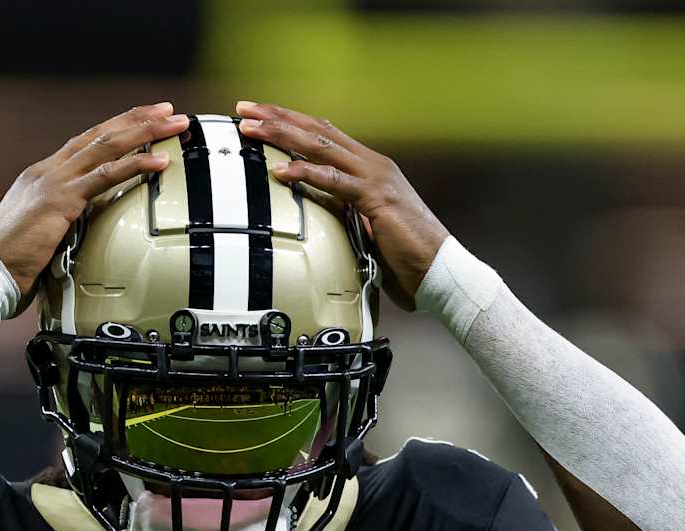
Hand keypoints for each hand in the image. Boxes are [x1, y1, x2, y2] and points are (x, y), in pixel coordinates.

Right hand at [0, 102, 187, 304]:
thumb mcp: (42, 234)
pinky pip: (105, 176)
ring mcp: (53, 182)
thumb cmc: (12, 265)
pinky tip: (158, 161)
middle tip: (167, 110)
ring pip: (107, 146)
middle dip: (137, 119)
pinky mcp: (60, 199)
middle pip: (100, 135)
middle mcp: (47, 171)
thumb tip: (84, 228)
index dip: (116, 129)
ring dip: (145, 132)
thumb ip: (64, 222)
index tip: (142, 120)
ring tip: (173, 124)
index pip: (85, 143)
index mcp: (42, 177)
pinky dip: (135, 165)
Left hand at [235, 101, 448, 309]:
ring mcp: (375, 178)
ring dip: (283, 135)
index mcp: (369, 167)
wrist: (439, 268)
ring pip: (320, 147)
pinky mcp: (376, 199)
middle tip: (245, 108)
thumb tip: (316, 211)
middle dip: (278, 117)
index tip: (259, 114)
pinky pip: (334, 181)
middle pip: (317, 130)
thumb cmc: (404, 254)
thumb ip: (343, 209)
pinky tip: (281, 171)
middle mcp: (372, 164)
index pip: (324, 133)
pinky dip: (305, 174)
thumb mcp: (366, 224)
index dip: (291, 120)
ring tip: (253, 128)